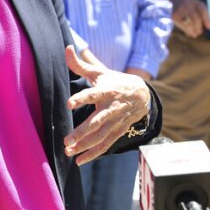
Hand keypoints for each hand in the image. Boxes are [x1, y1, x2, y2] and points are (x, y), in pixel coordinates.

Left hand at [63, 47, 150, 164]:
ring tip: (68, 151)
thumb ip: (80, 64)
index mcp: (105, 91)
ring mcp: (115, 121)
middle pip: (96, 121)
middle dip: (81, 132)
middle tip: (66, 140)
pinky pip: (106, 144)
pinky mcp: (118, 131)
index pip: (92, 94)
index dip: (81, 98)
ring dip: (85, 145)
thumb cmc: (114, 81)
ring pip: (100, 136)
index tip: (68, 103)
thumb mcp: (99, 71)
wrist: (142, 94)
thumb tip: (67, 48)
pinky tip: (79, 160)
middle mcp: (111, 108)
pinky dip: (93, 153)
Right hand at [170, 0, 209, 37]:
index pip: (202, 10)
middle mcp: (187, 4)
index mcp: (195, 2)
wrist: (170, 1)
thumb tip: (207, 26)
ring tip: (195, 34)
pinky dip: (186, 30)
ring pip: (188, 23)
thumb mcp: (194, 6)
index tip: (209, 27)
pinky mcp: (174, 16)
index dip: (207, 19)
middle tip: (199, 32)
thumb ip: (201, 14)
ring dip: (192, 30)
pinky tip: (188, 33)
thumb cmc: (186, 6)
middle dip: (198, 27)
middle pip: (195, 18)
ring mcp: (180, 10)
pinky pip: (182, 25)